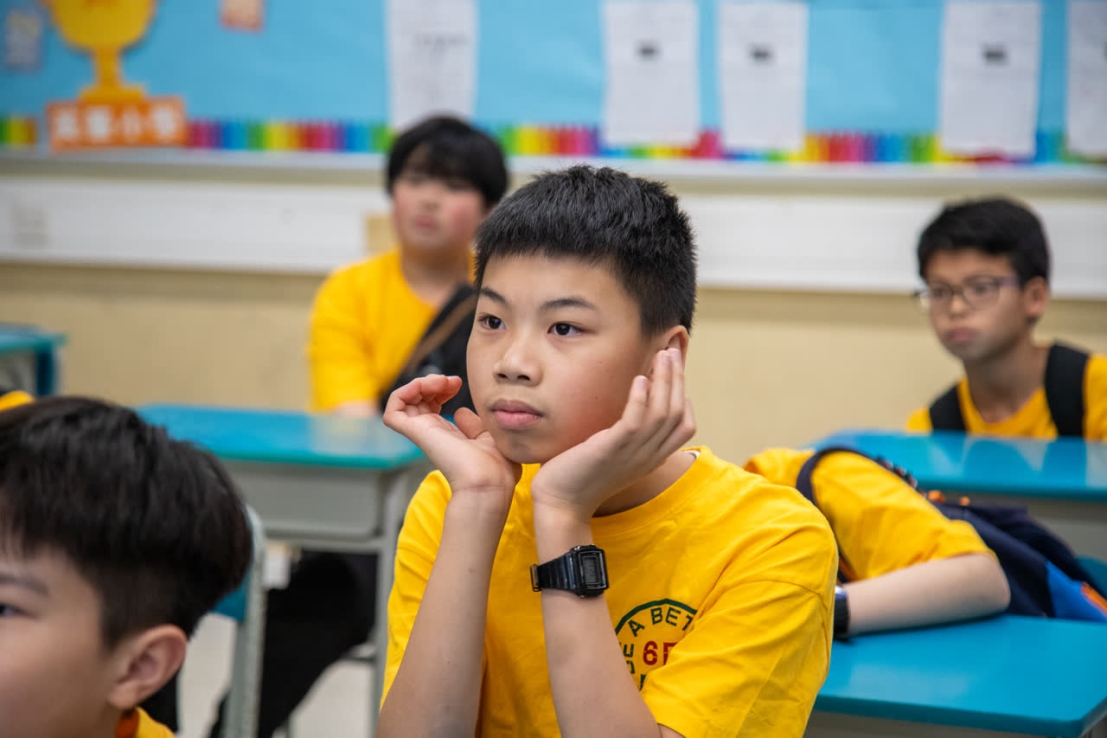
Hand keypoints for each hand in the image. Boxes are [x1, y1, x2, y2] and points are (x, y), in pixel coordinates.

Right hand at [383, 375, 520, 513]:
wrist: (490, 481)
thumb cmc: (496, 466)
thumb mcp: (488, 436)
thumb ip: (473, 425)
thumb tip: (461, 412)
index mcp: (448, 436)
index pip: (432, 406)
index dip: (441, 389)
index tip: (458, 383)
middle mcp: (432, 434)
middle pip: (417, 400)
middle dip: (431, 382)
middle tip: (452, 381)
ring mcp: (423, 433)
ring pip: (403, 401)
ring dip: (420, 383)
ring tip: (441, 382)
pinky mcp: (416, 433)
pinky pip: (393, 410)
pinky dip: (404, 391)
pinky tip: (427, 386)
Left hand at [530, 348, 694, 521]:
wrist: (560, 503)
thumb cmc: (581, 476)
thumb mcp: (613, 454)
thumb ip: (626, 435)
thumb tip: (629, 409)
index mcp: (651, 457)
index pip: (685, 426)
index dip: (684, 397)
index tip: (674, 373)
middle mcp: (648, 456)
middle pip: (678, 413)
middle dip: (677, 378)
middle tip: (672, 350)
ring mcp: (633, 453)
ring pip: (663, 412)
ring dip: (665, 379)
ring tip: (661, 355)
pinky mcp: (612, 449)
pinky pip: (636, 420)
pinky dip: (641, 397)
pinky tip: (639, 378)